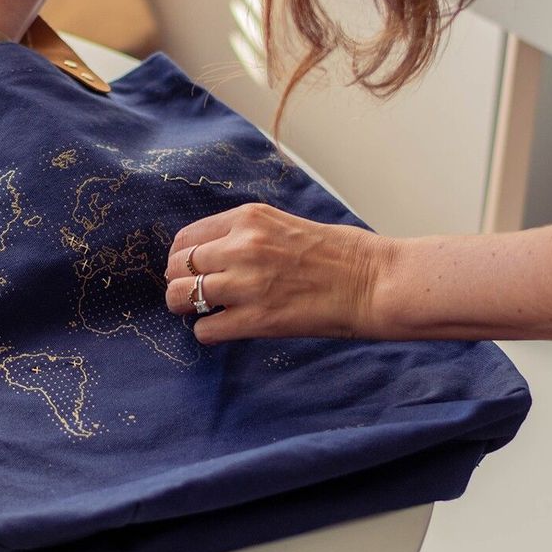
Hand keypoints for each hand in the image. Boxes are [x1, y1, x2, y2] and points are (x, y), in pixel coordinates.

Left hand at [164, 203, 394, 342]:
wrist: (375, 282)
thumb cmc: (338, 255)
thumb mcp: (283, 225)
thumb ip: (244, 235)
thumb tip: (209, 255)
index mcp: (248, 218)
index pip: (186, 238)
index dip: (183, 259)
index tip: (191, 271)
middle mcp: (241, 246)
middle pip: (176, 267)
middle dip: (179, 283)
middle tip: (195, 295)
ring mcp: (247, 283)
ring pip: (179, 297)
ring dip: (186, 308)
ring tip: (206, 312)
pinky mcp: (257, 319)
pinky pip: (204, 329)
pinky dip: (209, 332)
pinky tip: (226, 329)